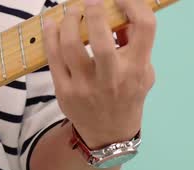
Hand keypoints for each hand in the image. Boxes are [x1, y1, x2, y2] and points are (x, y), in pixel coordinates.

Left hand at [43, 0, 155, 148]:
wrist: (109, 133)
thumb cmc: (127, 94)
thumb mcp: (143, 72)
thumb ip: (134, 43)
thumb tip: (118, 11)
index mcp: (137, 68)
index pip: (144, 27)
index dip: (133, 4)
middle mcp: (112, 78)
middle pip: (101, 39)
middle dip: (93, 12)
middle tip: (89, 0)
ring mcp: (86, 87)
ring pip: (71, 47)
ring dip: (67, 22)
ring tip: (70, 11)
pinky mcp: (65, 92)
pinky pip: (53, 59)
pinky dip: (50, 38)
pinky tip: (50, 25)